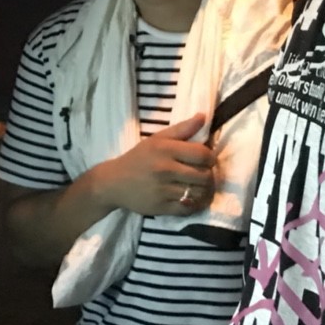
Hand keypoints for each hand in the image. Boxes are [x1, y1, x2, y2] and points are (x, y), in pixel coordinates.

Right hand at [92, 114, 214, 217]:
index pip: (203, 154)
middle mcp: (165, 169)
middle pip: (204, 176)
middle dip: (208, 175)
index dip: (210, 157)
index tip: (206, 160)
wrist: (113, 182)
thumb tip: (204, 116)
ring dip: (203, 191)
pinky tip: (189, 198)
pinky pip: (188, 208)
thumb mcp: (157, 139)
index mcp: (166, 149)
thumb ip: (182, 128)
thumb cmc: (138, 158)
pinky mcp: (161, 208)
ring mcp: (163, 190)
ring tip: (197, 186)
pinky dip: (193, 205)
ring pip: (198, 193)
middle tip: (202, 174)